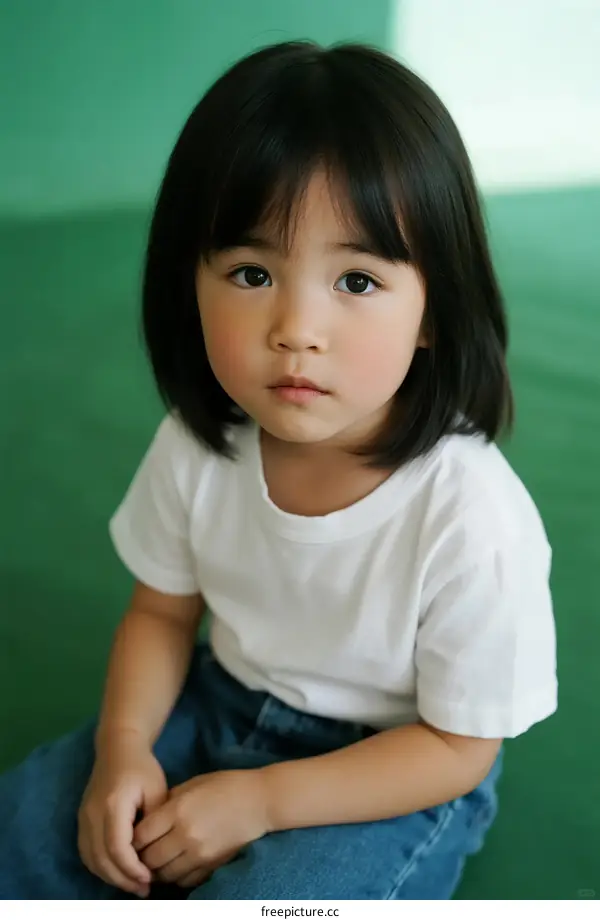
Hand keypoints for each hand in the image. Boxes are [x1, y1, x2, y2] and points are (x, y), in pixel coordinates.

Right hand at [78, 732, 167, 895]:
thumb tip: (154, 853)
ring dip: (111, 877)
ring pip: (92, 859)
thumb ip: (154, 821)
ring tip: (134, 885)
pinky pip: (87, 853)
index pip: (118, 848)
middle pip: (102, 859)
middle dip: (123, 879)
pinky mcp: (82, 821)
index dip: (132, 869)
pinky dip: (101, 868)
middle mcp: (93, 814)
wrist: (118, 749)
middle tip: (145, 889)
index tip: (150, 879)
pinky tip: (118, 873)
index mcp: (113, 805)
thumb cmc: (142, 768)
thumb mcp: (156, 790)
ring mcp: (84, 818)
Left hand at [133, 770, 269, 888]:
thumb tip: (148, 818)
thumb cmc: (227, 786)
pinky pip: (184, 880)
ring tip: (157, 861)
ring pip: (165, 874)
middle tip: (141, 852)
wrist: (260, 801)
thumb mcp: (193, 784)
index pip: (141, 835)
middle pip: (149, 859)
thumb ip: (168, 801)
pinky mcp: (212, 866)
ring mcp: (200, 854)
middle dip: (141, 858)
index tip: (132, 837)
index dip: (132, 839)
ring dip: (157, 870)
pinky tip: (177, 865)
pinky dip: (176, 877)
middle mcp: (185, 835)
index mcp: (178, 810)